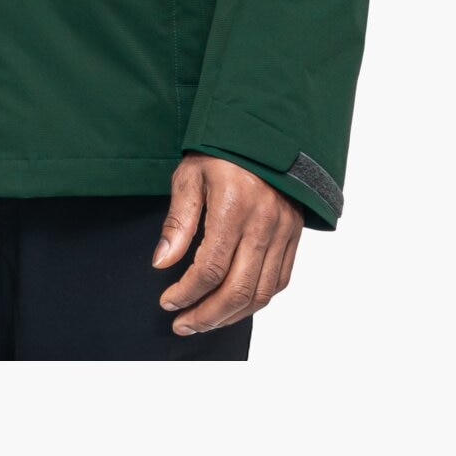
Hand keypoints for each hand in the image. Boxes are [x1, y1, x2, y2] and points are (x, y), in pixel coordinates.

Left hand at [153, 154, 302, 335]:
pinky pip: (280, 280)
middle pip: (237, 291)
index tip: (167, 302)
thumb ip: (177, 222)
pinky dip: (257, 300)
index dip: (186, 293)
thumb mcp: (189, 177)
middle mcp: (264, 224)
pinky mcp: (294, 235)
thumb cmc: (221, 151)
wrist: (263, 132)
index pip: (210, 269)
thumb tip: (161, 263)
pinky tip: (235, 305)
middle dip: (206, 316)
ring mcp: (284, 231)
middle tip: (182, 324)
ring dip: (231, 316)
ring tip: (205, 322)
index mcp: (234, 208)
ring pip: (261, 294)